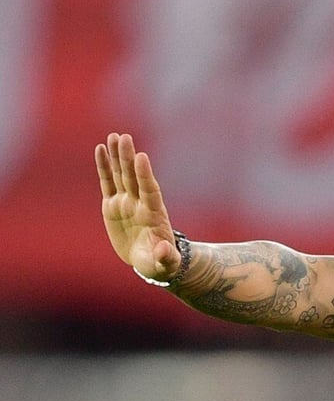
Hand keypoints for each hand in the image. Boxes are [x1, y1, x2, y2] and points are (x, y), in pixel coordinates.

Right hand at [94, 133, 179, 280]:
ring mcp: (126, 202)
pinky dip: (104, 167)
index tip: (142, 157)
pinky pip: (107, 183)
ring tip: (114, 136)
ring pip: (120, 175)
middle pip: (133, 177)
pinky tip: (101, 149)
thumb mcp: (164, 263)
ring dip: (117, 156)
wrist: (150, 260)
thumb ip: (166, 257)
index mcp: (153, 214)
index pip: (149, 191)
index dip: (145, 175)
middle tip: (125, 137)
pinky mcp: (113, 205)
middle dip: (128, 158)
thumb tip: (165, 252)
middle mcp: (140, 204)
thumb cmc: (160, 263)